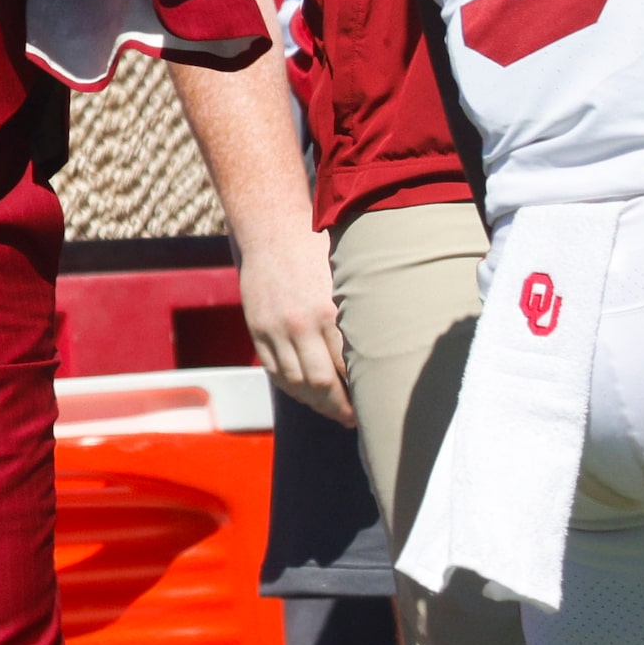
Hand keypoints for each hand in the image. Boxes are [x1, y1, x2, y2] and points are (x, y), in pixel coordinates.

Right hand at [238, 227, 356, 425]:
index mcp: (332, 310)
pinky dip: (293, 389)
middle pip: (322, 386)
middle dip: (341, 408)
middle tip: (356, 418)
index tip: (375, 403)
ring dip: (316, 403)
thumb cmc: (319, 249)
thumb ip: (362, 312)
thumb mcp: (349, 275)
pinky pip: (275, 373)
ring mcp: (276, 329)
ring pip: (297, 385)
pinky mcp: (258, 331)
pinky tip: (308, 393)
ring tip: (333, 409)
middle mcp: (302, 324)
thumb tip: (386, 353)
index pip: (350, 369)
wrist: (272, 227)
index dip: (362, 393)